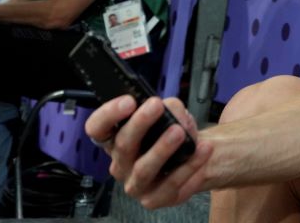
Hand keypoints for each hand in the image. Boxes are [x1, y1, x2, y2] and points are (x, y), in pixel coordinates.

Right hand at [87, 95, 212, 209]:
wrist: (190, 158)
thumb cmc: (170, 134)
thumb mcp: (171, 114)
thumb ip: (170, 108)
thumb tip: (173, 109)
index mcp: (115, 139)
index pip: (97, 128)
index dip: (108, 114)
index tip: (129, 101)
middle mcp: (121, 163)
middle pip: (122, 144)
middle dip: (140, 123)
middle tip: (157, 106)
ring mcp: (136, 184)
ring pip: (144, 168)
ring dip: (162, 149)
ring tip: (180, 132)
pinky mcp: (155, 198)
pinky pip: (171, 184)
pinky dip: (189, 166)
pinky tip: (201, 151)